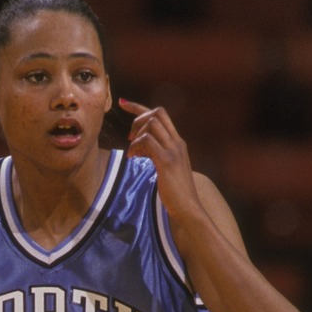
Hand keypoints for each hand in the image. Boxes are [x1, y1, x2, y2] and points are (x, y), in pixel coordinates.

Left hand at [118, 98, 202, 220]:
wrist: (189, 208)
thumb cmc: (176, 192)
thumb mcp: (167, 167)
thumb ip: (156, 154)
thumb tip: (139, 147)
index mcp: (178, 143)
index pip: (160, 115)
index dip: (139, 107)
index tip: (122, 103)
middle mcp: (177, 142)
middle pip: (157, 112)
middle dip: (137, 117)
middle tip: (129, 137)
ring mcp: (173, 150)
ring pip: (151, 123)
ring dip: (137, 134)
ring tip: (133, 153)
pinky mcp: (166, 161)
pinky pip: (147, 141)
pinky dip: (136, 146)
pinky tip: (134, 158)